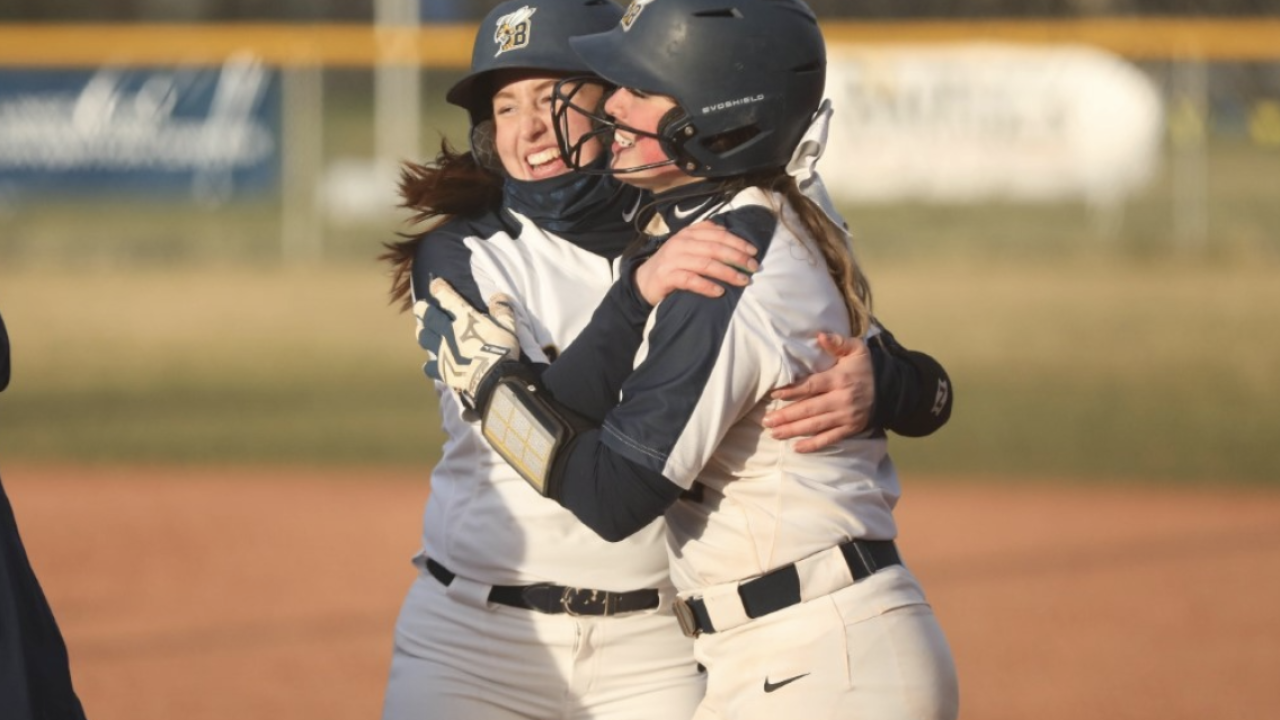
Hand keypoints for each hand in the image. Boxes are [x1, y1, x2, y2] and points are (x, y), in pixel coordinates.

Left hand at [419, 278, 519, 409]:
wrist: (492, 376)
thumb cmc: (501, 348)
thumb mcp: (507, 325)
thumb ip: (502, 309)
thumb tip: (498, 296)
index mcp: (464, 317)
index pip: (447, 297)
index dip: (439, 288)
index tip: (434, 283)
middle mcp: (448, 331)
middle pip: (429, 317)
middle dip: (422, 310)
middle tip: (419, 307)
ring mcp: (442, 351)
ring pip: (424, 338)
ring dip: (422, 333)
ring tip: (421, 332)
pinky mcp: (442, 370)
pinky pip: (430, 366)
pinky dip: (429, 365)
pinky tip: (429, 365)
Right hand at [634, 221, 758, 304]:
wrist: (643, 281)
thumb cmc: (672, 265)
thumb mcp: (688, 247)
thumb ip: (706, 239)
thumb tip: (733, 237)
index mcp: (689, 233)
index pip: (718, 234)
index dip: (738, 242)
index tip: (753, 252)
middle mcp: (681, 243)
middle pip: (715, 248)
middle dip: (737, 257)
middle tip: (753, 267)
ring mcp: (673, 259)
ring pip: (705, 263)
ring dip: (727, 272)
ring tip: (743, 280)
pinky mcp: (667, 276)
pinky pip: (690, 280)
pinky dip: (706, 286)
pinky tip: (719, 292)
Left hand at [763, 332, 872, 452]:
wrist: (889, 389)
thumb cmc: (864, 368)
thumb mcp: (856, 349)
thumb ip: (838, 342)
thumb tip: (820, 335)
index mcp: (840, 379)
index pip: (812, 386)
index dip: (792, 391)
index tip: (775, 395)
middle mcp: (842, 400)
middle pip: (810, 409)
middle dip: (787, 416)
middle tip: (766, 420)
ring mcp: (846, 417)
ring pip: (816, 425)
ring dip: (793, 431)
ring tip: (774, 433)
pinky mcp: (850, 429)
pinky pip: (829, 439)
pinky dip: (813, 445)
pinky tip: (796, 448)